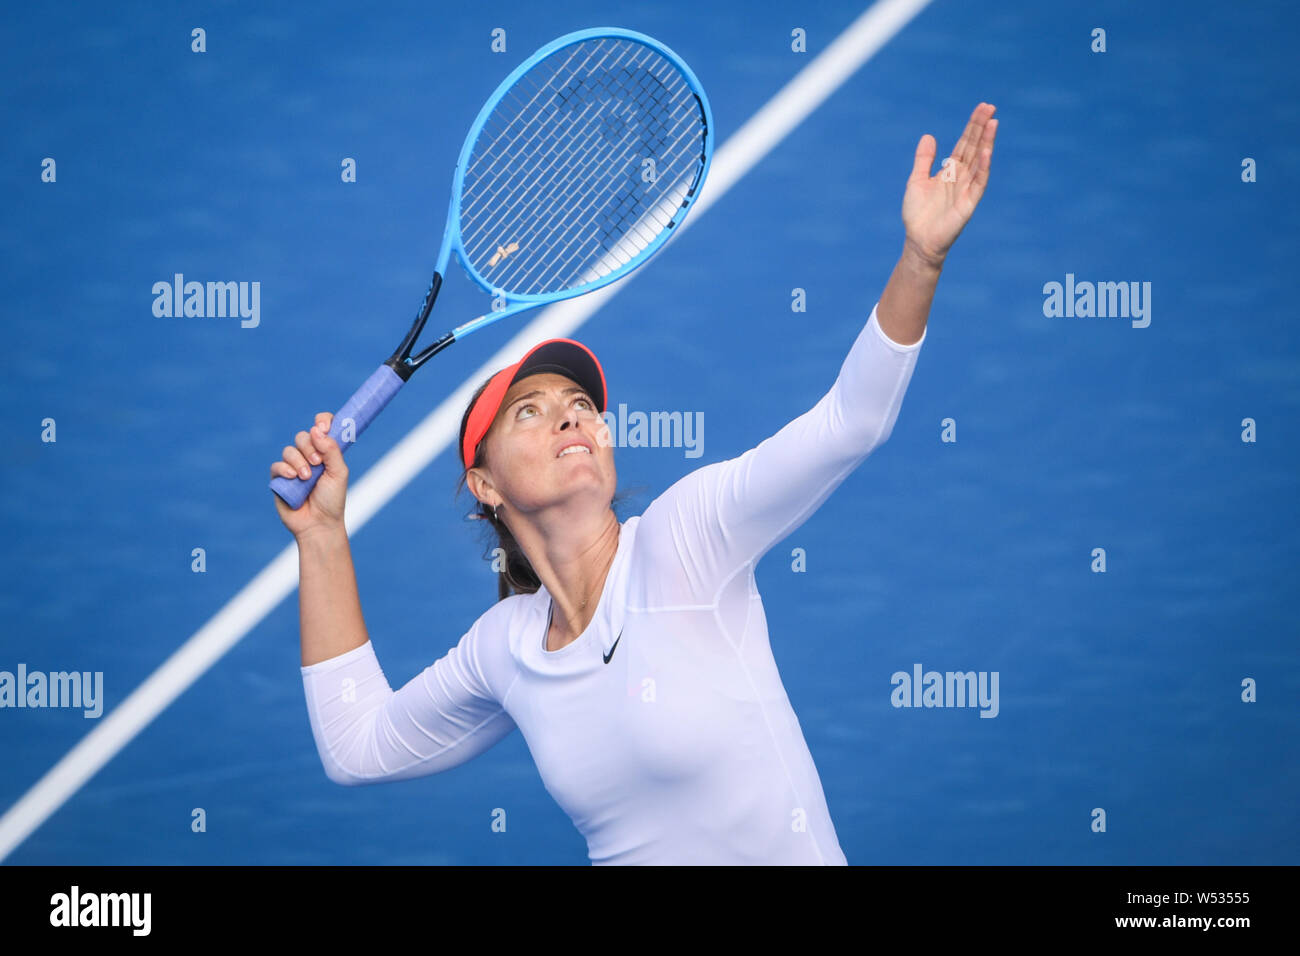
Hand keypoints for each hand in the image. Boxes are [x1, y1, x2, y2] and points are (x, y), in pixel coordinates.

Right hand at [271, 412, 348, 538]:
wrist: (319, 524)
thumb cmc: (332, 499)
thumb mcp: (338, 473)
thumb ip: (332, 450)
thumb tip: (318, 429)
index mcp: (326, 452)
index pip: (322, 427)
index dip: (322, 421)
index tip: (322, 426)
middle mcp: (309, 456)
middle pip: (303, 436)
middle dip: (309, 447)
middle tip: (317, 462)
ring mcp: (293, 467)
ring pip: (289, 450)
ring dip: (298, 461)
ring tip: (306, 477)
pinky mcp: (280, 479)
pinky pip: (277, 465)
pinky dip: (285, 469)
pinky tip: (293, 477)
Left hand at [901, 102, 997, 267]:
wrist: (918, 241)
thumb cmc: (917, 214)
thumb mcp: (916, 180)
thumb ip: (923, 159)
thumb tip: (928, 136)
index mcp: (951, 170)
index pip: (965, 143)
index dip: (973, 126)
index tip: (983, 107)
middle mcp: (962, 177)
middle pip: (975, 147)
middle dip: (982, 127)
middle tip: (991, 107)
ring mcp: (967, 189)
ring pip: (980, 160)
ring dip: (987, 142)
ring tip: (993, 122)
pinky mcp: (969, 203)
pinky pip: (979, 182)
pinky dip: (983, 167)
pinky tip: (987, 151)